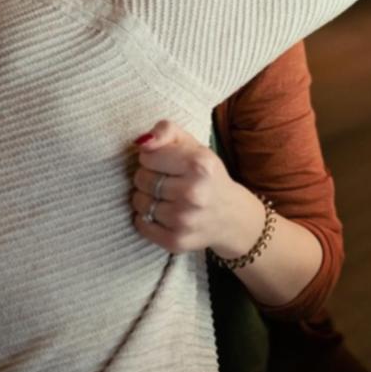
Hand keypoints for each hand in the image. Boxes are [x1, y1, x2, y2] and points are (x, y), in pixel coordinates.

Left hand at [129, 120, 266, 255]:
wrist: (231, 216)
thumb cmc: (206, 176)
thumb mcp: (193, 145)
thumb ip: (166, 130)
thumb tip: (142, 142)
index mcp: (199, 164)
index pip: (147, 156)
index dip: (152, 158)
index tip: (164, 163)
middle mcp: (193, 193)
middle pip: (141, 179)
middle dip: (148, 178)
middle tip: (165, 181)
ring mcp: (185, 220)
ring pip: (139, 202)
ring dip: (145, 198)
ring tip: (164, 198)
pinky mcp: (177, 241)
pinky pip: (141, 225)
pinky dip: (145, 219)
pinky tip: (161, 215)